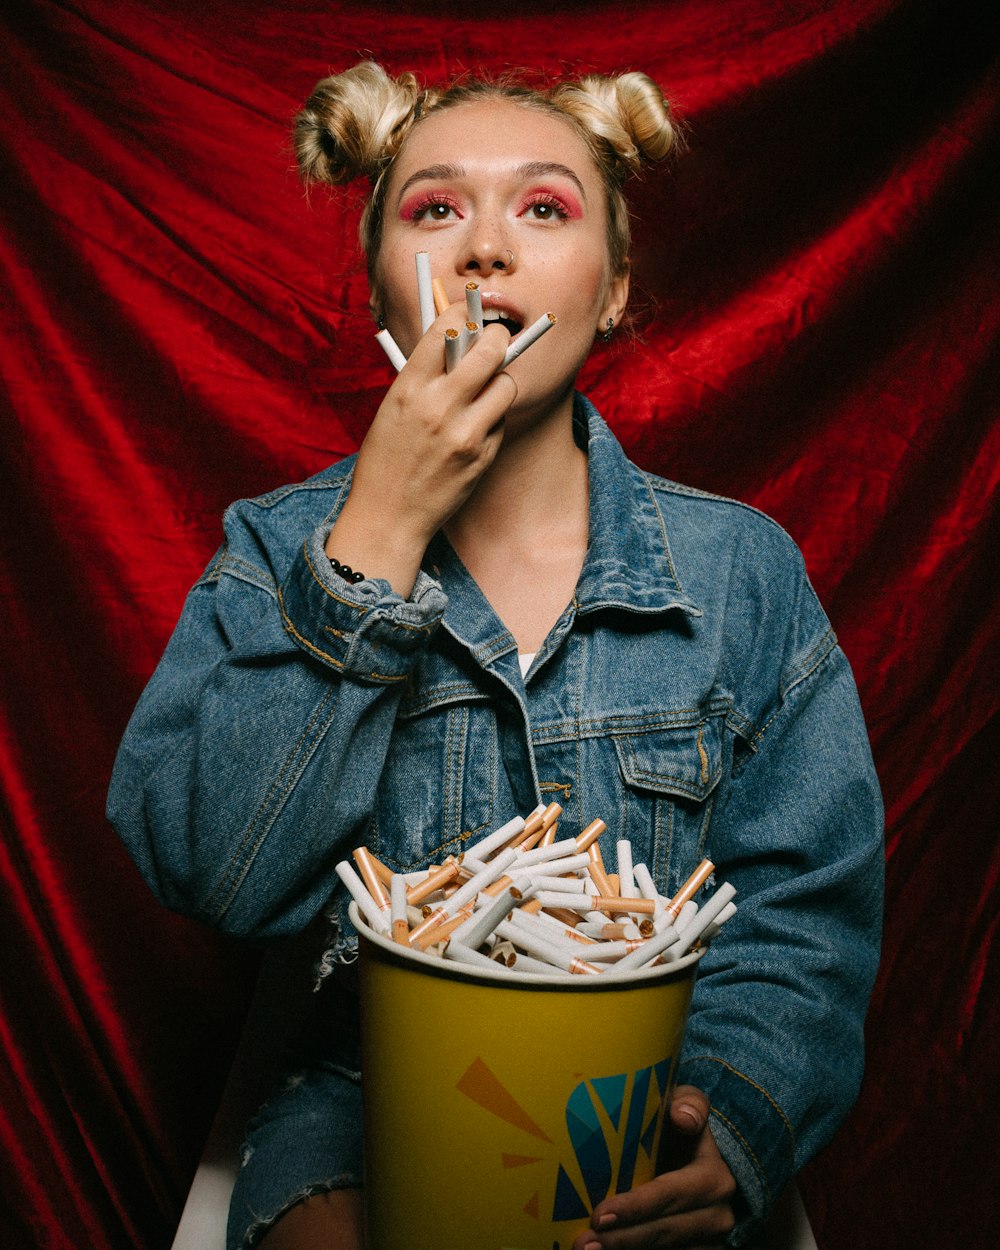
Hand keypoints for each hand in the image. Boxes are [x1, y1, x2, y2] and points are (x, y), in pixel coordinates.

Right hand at [325, 309, 515, 594]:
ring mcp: (465, 433)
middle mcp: (438, 407)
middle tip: (497, 338)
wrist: (389, 515)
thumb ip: (424, 375)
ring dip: (500, 381)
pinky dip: (494, 418)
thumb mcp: (393, 408)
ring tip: (485, 391)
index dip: (462, 314)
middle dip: (497, 337)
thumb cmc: (386, 459)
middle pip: (488, 349)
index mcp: (408, 388)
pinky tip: (475, 429)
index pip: (446, 329)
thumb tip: (458, 337)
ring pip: (506, 384)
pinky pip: (502, 421)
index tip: (468, 314)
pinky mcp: (482, 456)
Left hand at [571, 1086, 736, 1249]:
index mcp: (714, 1179)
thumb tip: (683, 1116)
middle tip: (584, 1243)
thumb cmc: (682, 1129)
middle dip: (621, 1239)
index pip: (670, 1195)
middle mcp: (717, 1216)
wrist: (700, 1162)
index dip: (635, 1207)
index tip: (600, 1215)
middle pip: (662, 1232)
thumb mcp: (687, 1106)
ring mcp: (710, 1242)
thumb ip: (689, 1103)